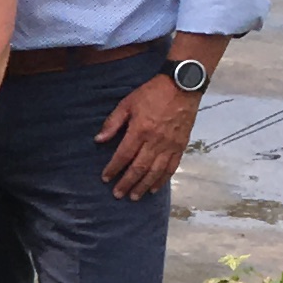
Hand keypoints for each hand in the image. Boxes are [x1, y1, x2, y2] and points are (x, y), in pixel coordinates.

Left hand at [95, 73, 198, 198]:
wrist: (183, 85)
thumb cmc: (153, 93)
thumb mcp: (128, 103)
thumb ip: (113, 122)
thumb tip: (99, 140)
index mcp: (140, 130)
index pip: (124, 155)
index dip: (113, 168)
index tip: (105, 178)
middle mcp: (155, 141)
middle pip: (139, 168)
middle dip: (127, 183)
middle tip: (117, 194)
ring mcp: (170, 145)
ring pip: (155, 171)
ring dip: (143, 186)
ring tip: (134, 197)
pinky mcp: (181, 146)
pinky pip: (171, 167)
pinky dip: (162, 180)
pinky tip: (154, 189)